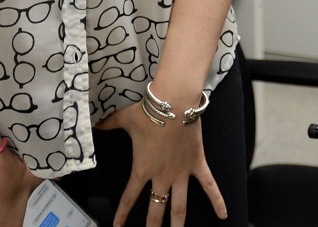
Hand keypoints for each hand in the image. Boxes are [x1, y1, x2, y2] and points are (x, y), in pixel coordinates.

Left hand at [98, 99, 226, 226]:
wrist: (175, 102)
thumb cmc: (150, 111)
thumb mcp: (125, 118)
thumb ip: (108, 124)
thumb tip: (94, 124)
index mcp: (142, 169)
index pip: (129, 198)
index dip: (122, 215)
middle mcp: (162, 177)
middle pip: (156, 210)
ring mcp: (181, 173)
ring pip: (180, 207)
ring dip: (178, 224)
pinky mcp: (197, 164)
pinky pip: (209, 185)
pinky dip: (217, 200)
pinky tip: (223, 215)